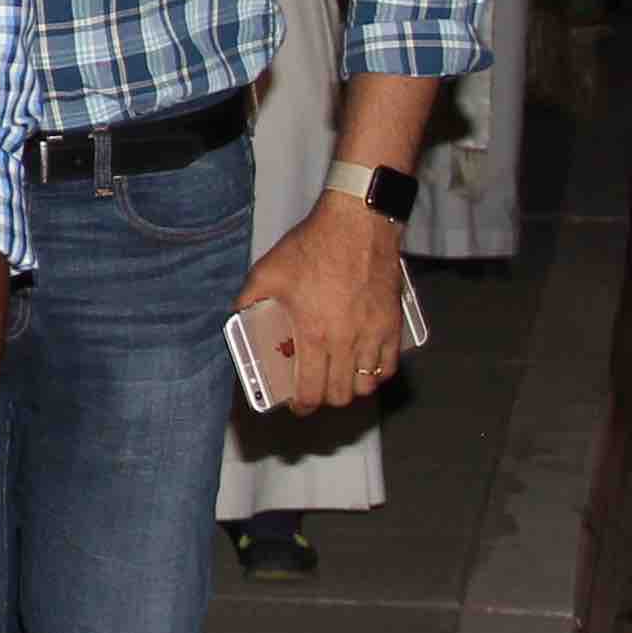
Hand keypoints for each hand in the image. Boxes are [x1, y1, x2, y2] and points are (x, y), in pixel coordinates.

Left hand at [240, 197, 412, 410]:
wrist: (356, 226)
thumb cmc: (312, 247)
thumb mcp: (267, 272)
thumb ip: (249, 298)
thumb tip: (238, 314)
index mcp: (314, 335)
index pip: (311, 390)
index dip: (302, 406)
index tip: (295, 405)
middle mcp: (346, 343)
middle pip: (340, 395)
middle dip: (324, 399)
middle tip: (314, 390)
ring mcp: (374, 336)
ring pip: (367, 386)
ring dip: (351, 389)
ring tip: (338, 378)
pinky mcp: (393, 325)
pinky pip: (390, 366)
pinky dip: (377, 374)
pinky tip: (365, 367)